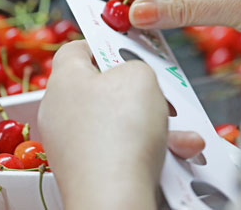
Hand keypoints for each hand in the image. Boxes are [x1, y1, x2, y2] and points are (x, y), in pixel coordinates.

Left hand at [38, 41, 167, 209]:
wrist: (112, 198)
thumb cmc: (121, 129)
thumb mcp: (139, 76)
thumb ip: (135, 64)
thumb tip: (132, 75)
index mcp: (64, 79)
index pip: (75, 49)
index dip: (103, 45)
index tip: (125, 50)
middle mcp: (58, 110)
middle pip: (100, 88)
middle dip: (138, 92)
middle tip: (160, 96)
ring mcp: (67, 142)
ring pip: (115, 122)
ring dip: (152, 124)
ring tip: (182, 133)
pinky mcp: (81, 169)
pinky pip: (116, 148)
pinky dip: (144, 148)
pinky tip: (175, 153)